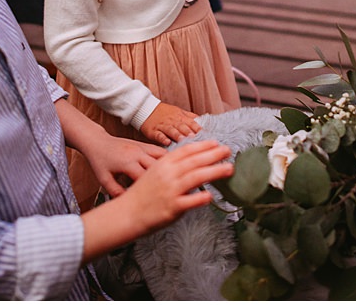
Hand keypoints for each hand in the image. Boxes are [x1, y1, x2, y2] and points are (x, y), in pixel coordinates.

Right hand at [81, 140, 232, 261]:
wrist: (126, 213)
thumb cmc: (141, 194)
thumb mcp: (154, 172)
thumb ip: (171, 167)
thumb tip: (191, 162)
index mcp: (163, 164)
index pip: (186, 151)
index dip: (203, 146)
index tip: (216, 143)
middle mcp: (168, 174)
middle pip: (195, 161)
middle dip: (214, 155)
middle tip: (228, 151)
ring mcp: (170, 190)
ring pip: (196, 177)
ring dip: (215, 172)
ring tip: (229, 169)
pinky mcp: (172, 207)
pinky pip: (190, 201)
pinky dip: (201, 197)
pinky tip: (211, 195)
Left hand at [85, 135, 166, 196]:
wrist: (98, 142)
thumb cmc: (100, 161)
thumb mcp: (104, 179)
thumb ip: (115, 191)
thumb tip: (128, 202)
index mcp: (127, 163)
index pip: (145, 178)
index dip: (152, 190)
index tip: (157, 199)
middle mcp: (137, 154)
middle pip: (158, 168)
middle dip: (164, 180)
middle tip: (169, 191)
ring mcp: (142, 147)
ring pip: (163, 157)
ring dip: (170, 168)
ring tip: (175, 179)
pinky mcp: (144, 144)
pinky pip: (160, 150)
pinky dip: (167, 159)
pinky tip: (172, 167)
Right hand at [140, 102, 200, 145]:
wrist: (146, 108)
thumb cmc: (165, 112)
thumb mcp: (179, 112)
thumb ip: (190, 117)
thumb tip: (204, 121)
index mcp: (180, 117)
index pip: (191, 122)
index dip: (198, 128)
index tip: (205, 134)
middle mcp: (172, 121)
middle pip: (182, 126)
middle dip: (189, 132)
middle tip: (195, 138)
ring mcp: (163, 126)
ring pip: (171, 130)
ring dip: (177, 135)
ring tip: (183, 140)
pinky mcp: (153, 131)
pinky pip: (158, 135)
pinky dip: (163, 139)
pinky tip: (167, 142)